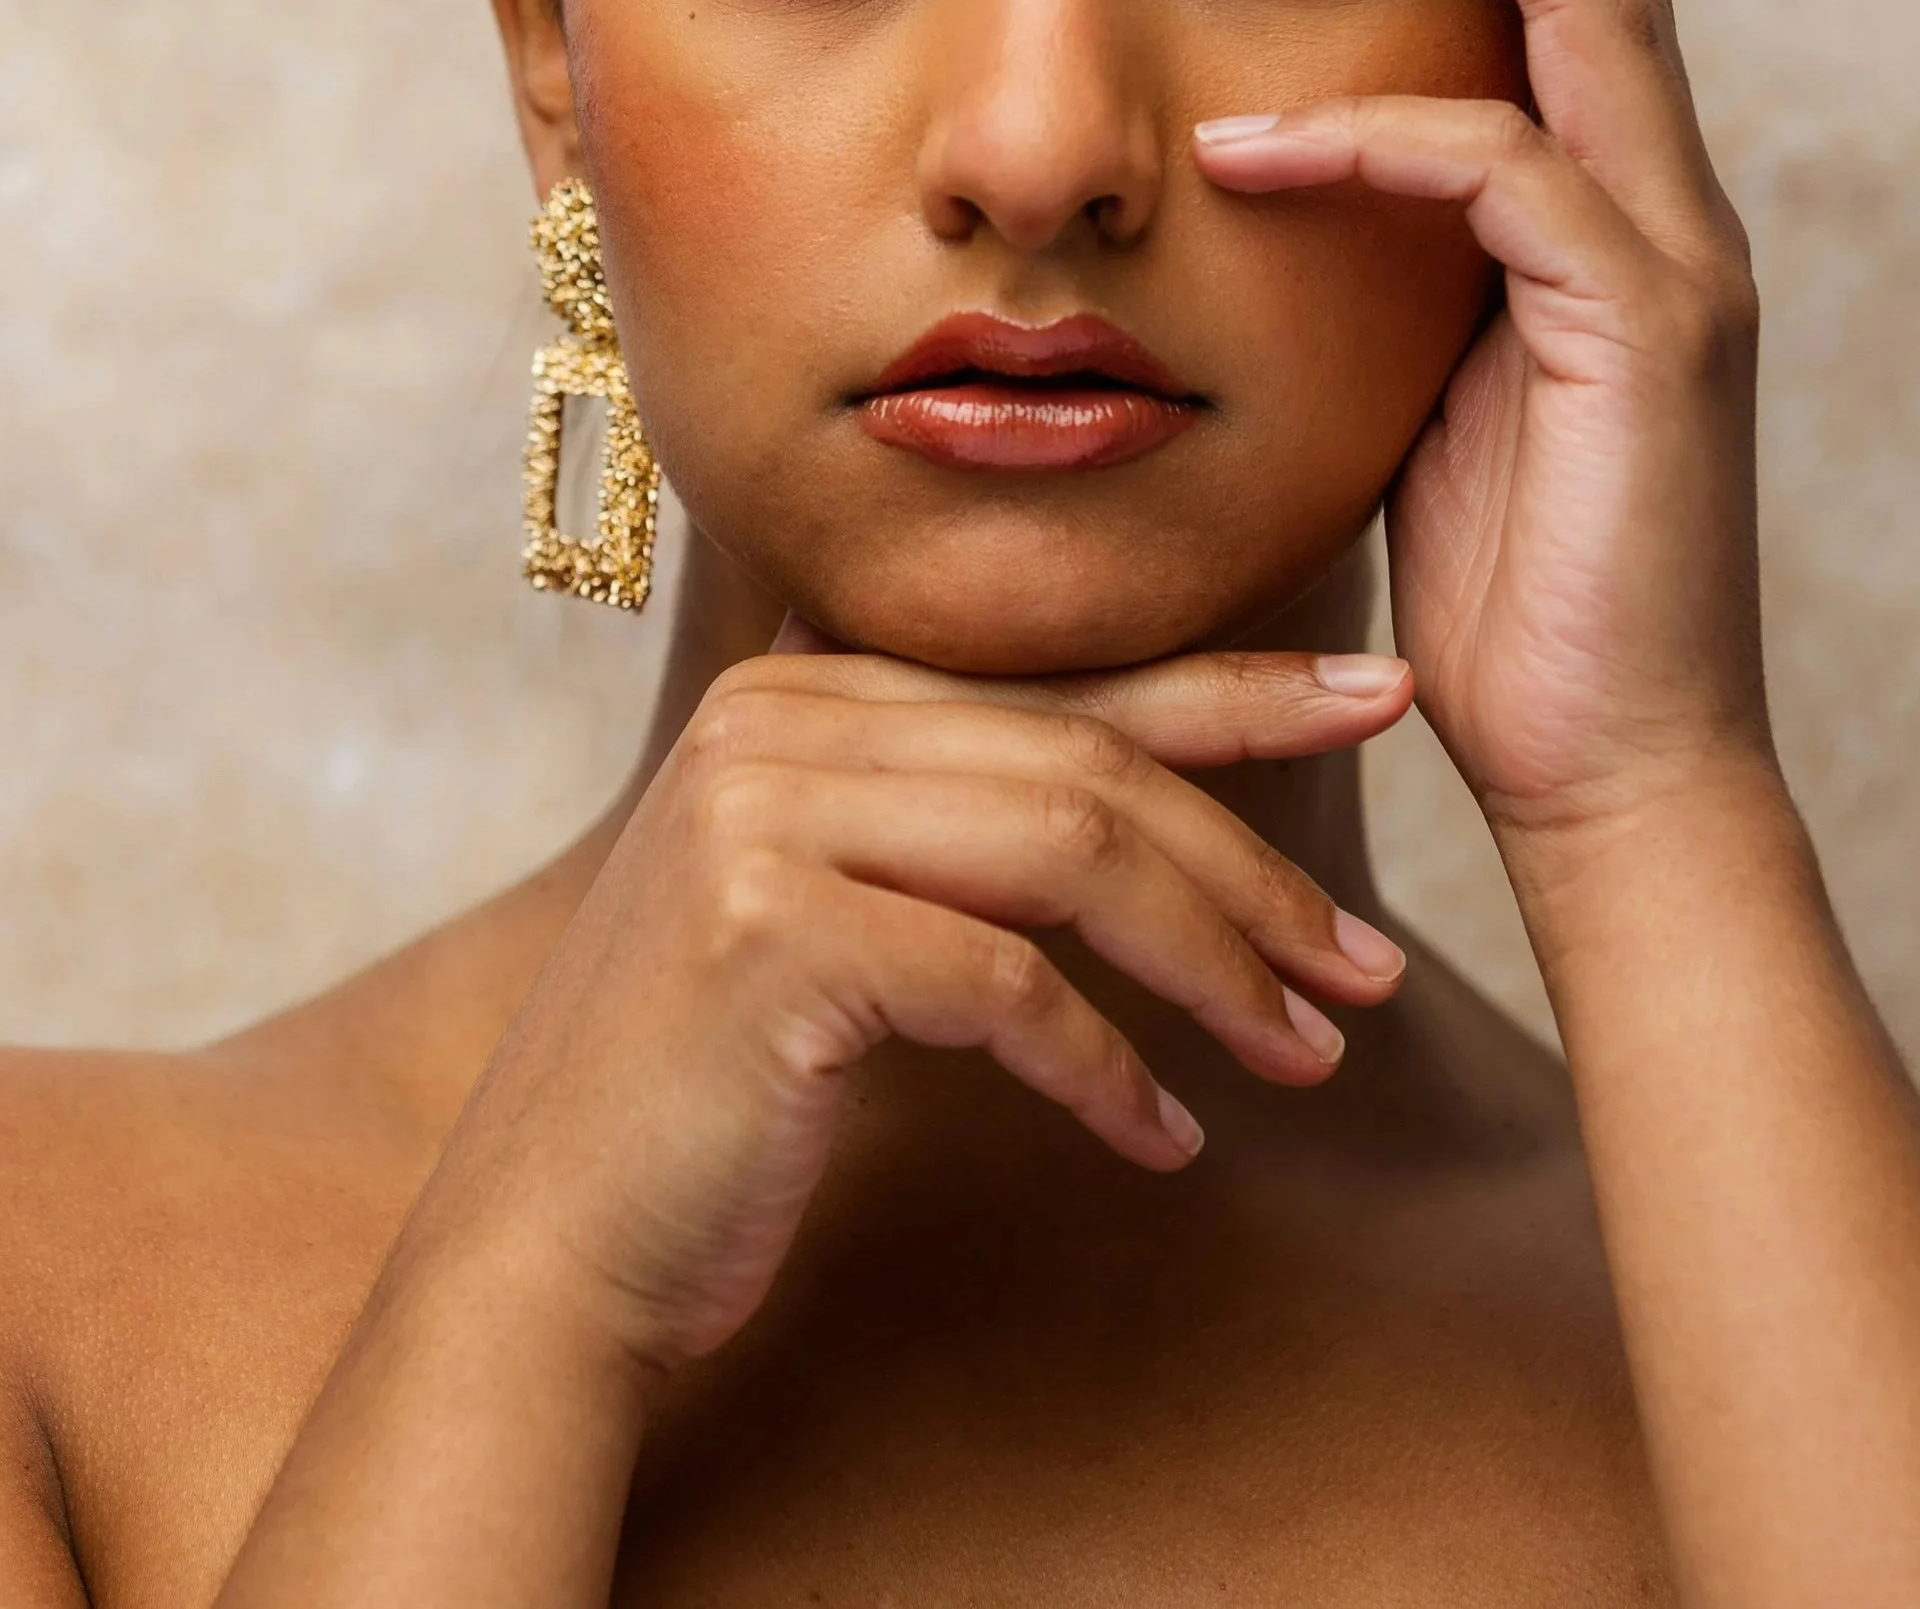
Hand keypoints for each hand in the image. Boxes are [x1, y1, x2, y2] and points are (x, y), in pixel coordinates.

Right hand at [447, 646, 1410, 1374]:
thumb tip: (1158, 799)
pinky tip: (1165, 1136)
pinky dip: (1108, 1066)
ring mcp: (760, 812)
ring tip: (1311, 1050)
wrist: (543, 1243)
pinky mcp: (769, 931)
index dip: (1234, 690)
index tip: (1376, 698)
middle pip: (1084, 762)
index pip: (1060, 677)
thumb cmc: (712, 1092)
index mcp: (797, 684)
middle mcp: (773, 716)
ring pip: (1068, 852)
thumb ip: (954, 821)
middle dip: (1253, 863)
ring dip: (1214, 963)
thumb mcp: (836, 913)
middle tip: (1373, 966)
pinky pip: (1003, 983)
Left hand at [1195, 0, 1767, 845]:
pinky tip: (1252, 131)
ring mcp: (1668, 257)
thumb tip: (1288, 159)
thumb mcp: (1426, 373)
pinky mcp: (1646, 337)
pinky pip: (1504, 183)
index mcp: (1604, 195)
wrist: (1610, 769)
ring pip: (1583, 4)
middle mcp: (1658, 197)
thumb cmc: (1507, 582)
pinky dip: (1375, 143)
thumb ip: (1391, 254)